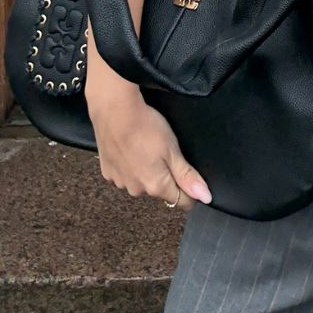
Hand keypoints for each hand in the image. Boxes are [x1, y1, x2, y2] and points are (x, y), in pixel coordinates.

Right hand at [87, 88, 211, 211]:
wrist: (114, 111)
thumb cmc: (146, 128)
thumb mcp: (173, 150)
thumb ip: (188, 176)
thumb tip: (205, 197)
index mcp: (156, 186)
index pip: (181, 201)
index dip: (190, 191)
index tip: (189, 175)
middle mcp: (137, 190)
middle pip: (160, 190)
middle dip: (166, 176)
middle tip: (165, 152)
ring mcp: (120, 182)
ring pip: (141, 182)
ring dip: (146, 171)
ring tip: (145, 147)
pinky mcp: (107, 172)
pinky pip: (125, 174)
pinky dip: (129, 165)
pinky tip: (130, 148)